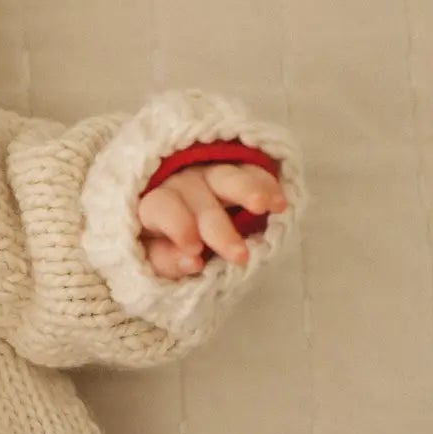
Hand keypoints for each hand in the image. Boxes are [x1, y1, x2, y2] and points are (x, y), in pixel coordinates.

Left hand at [137, 163, 287, 280]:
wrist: (183, 218)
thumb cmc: (164, 243)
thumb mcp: (156, 256)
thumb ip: (167, 261)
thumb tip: (192, 263)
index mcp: (154, 205)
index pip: (161, 208)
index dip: (177, 225)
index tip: (194, 249)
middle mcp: (179, 184)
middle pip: (196, 198)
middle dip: (219, 228)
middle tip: (239, 256)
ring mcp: (208, 174)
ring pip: (224, 177)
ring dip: (245, 190)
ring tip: (263, 207)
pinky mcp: (235, 170)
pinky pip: (251, 172)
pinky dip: (265, 185)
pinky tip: (279, 204)